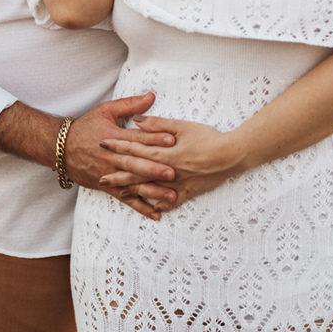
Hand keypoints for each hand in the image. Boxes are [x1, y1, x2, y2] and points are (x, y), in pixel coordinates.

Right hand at [65, 92, 177, 219]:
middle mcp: (112, 157)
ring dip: (153, 191)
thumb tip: (151, 96)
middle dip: (154, 169)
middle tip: (173, 172)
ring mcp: (109, 173)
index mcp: (113, 137)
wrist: (60, 148)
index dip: (154, 138)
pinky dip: (140, 207)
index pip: (136, 138)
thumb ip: (129, 104)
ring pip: (133, 184)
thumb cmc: (85, 127)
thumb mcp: (105, 110)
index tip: (172, 139)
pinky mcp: (106, 186)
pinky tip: (156, 213)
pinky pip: (125, 198)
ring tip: (172, 196)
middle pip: (135, 163)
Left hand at [98, 115, 247, 210]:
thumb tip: (137, 121)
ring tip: (118, 193)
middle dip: (117, 174)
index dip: (117, 146)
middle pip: (137, 172)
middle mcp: (167, 170)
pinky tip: (151, 210)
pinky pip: (171, 202)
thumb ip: (158, 124)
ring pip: (150, 189)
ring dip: (133, 191)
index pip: (135, 148)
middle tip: (100, 176)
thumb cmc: (208, 137)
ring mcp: (177, 183)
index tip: (102, 144)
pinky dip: (160, 205)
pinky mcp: (189, 191)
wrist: (232, 155)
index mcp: (164, 152)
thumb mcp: (182, 126)